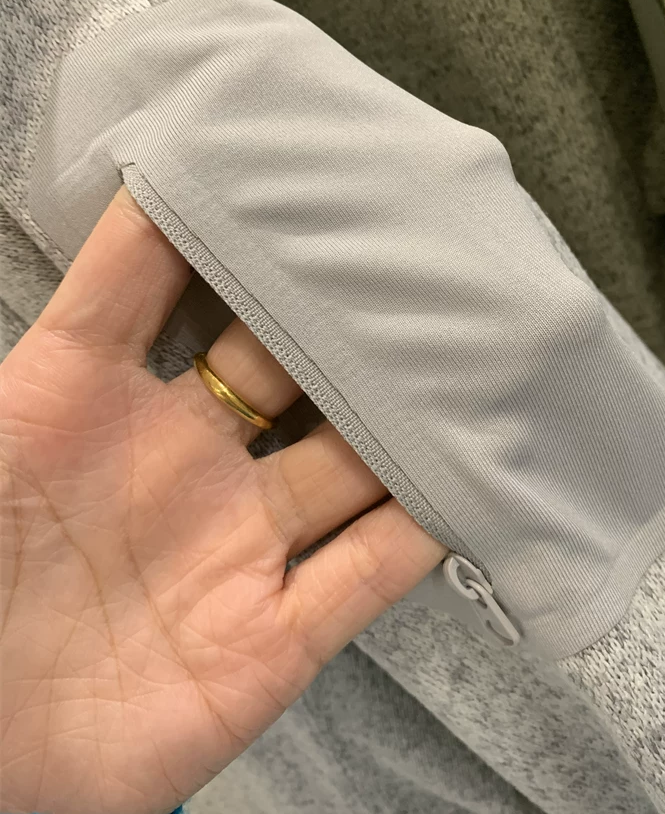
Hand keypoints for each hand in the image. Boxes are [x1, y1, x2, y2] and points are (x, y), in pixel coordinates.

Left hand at [0, 186, 446, 813]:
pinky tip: (469, 482)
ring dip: (401, 418)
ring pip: (347, 464)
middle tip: (411, 259)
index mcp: (99, 400)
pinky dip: (420, 532)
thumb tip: (138, 187)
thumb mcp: (1, 416)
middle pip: (287, 368)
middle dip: (342, 318)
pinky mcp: (273, 640)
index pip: (169, 287)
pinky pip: (366, 574)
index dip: (226, 230)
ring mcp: (236, 549)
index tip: (292, 173)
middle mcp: (185, 462)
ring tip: (467, 356)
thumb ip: (68, 317)